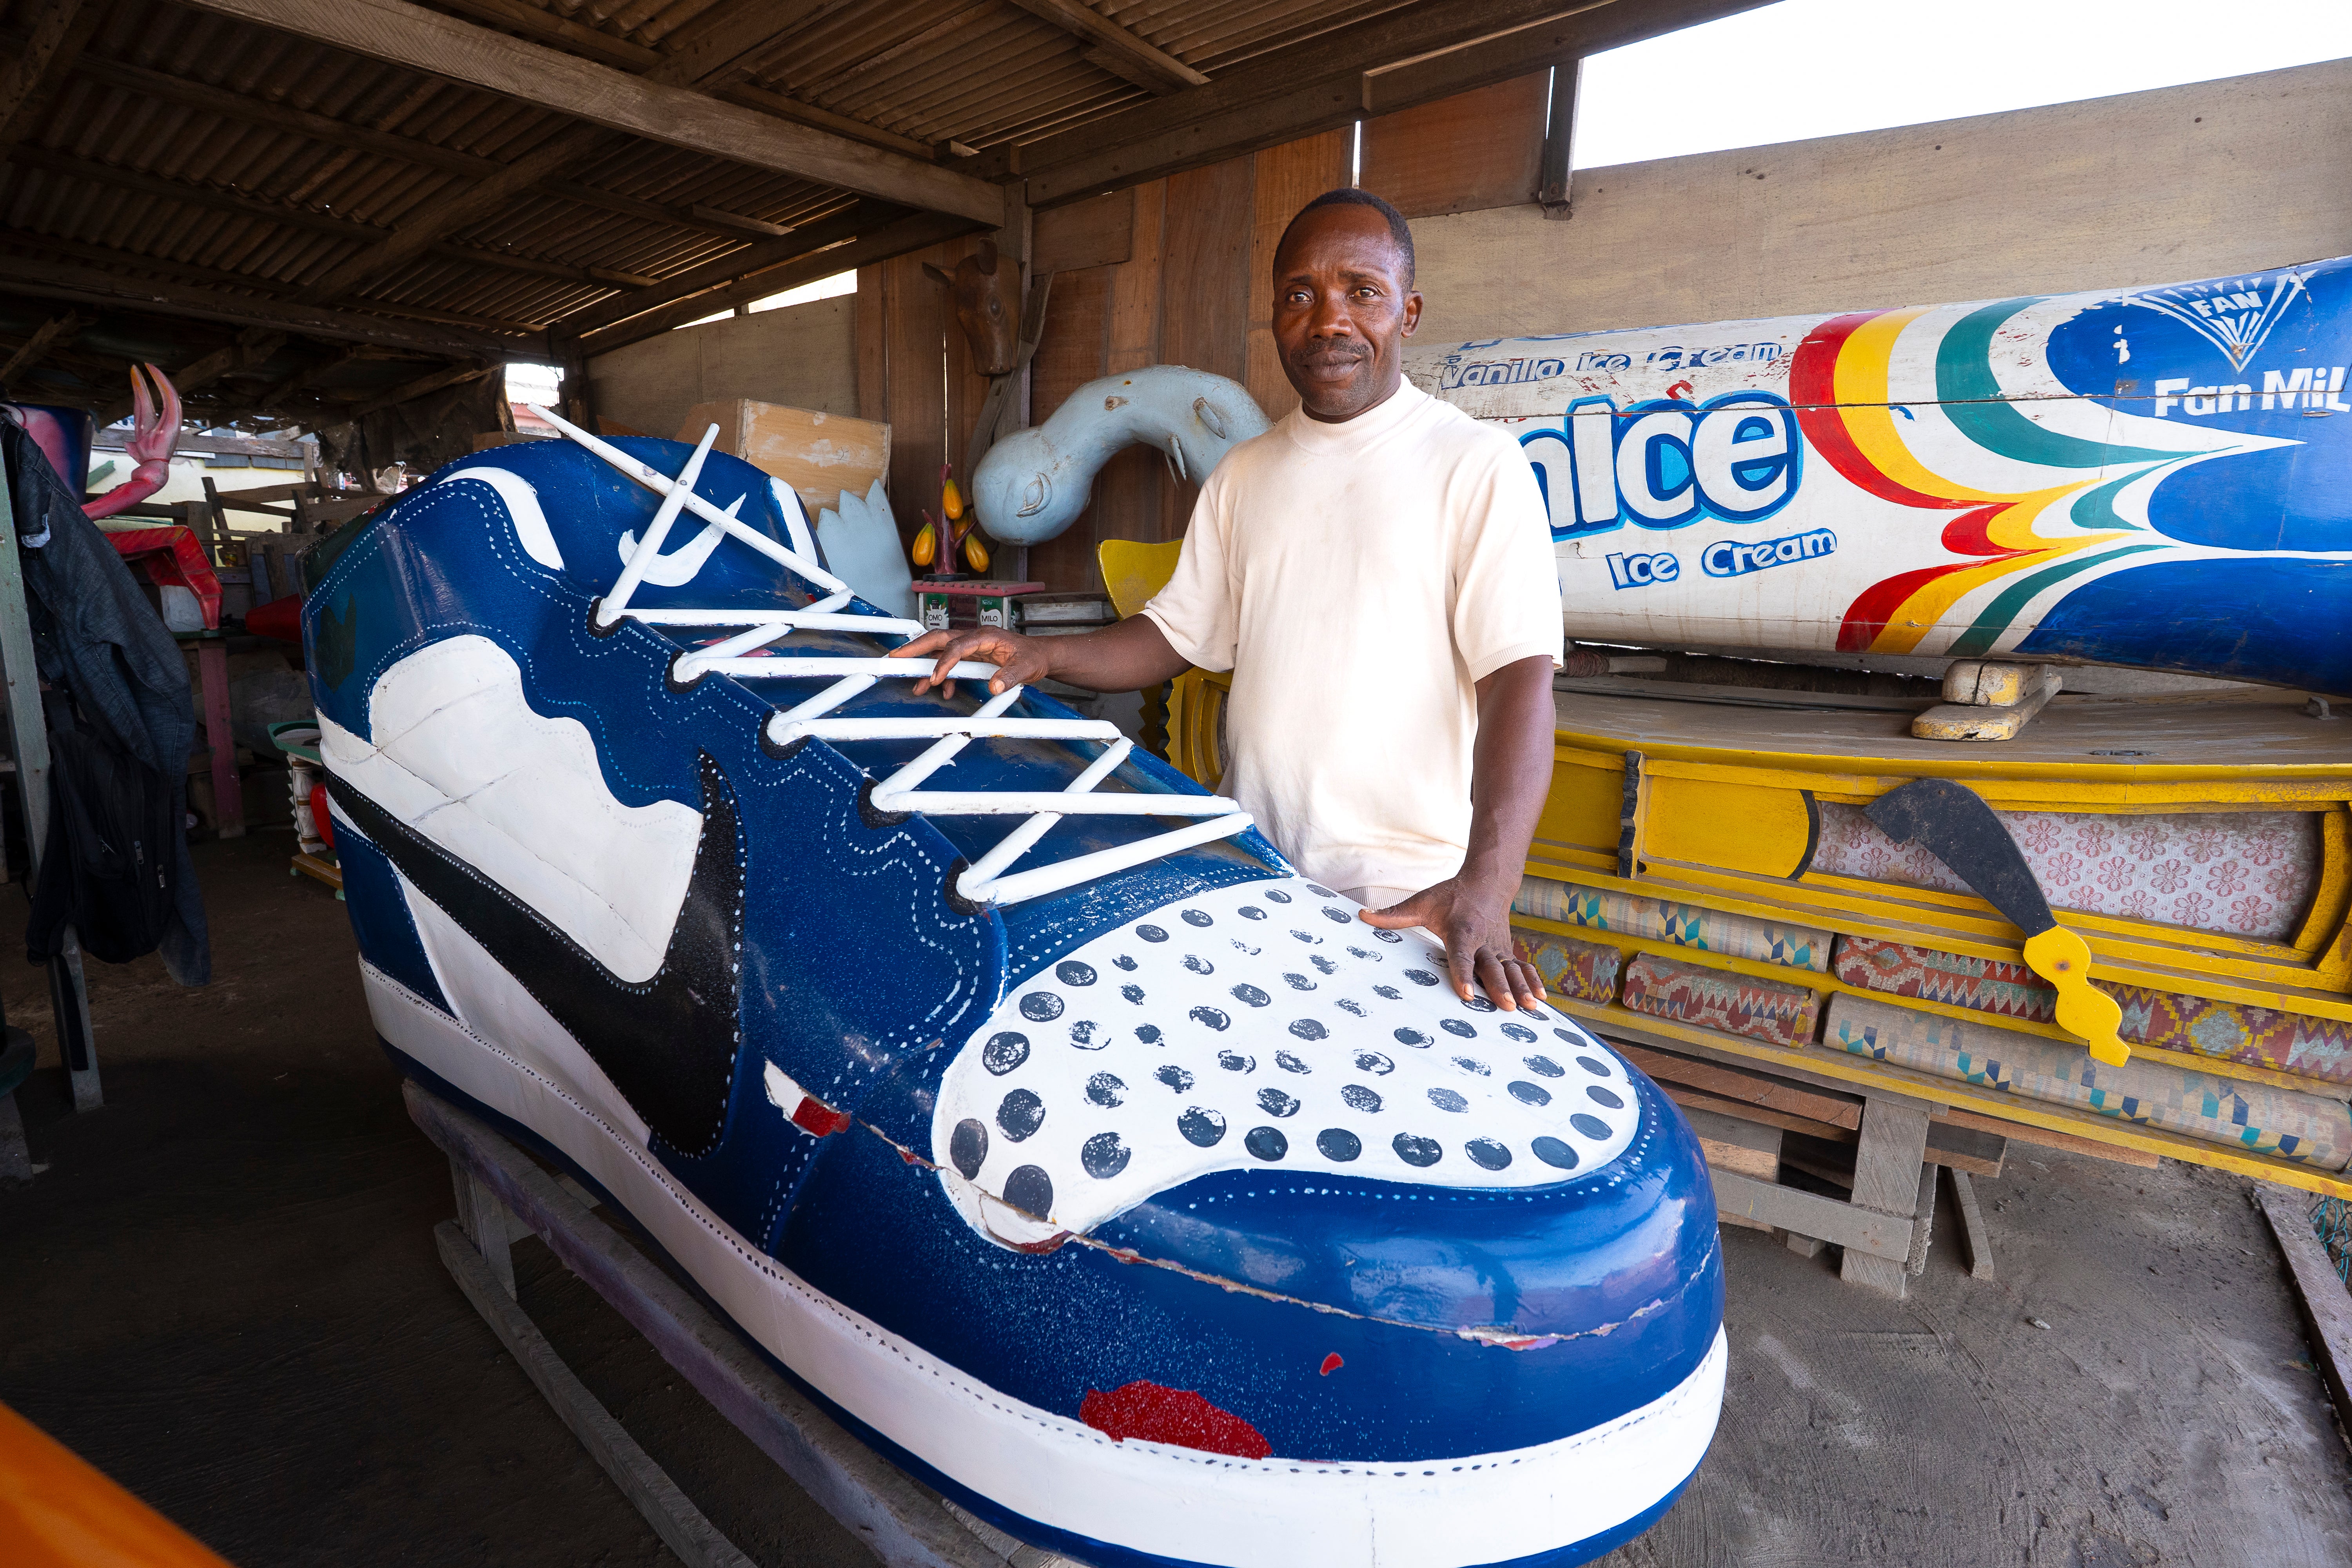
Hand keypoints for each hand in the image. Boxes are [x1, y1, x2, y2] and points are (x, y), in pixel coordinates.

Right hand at [888, 627, 1054, 697]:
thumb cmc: (1033, 657)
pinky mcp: (971, 656)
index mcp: (985, 636)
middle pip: (939, 639)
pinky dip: (943, 677)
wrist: (1040, 656)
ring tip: (915, 685)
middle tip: (896, 657)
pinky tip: (944, 691)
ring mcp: (971, 647)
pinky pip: (951, 664)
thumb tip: (994, 686)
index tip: (934, 679)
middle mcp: (974, 638)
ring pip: (940, 651)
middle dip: (916, 648)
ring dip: (926, 667)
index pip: (957, 645)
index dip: (943, 662)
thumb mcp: (1026, 667)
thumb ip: (1010, 676)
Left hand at [1358, 878, 1544, 1011]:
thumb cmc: (1451, 896)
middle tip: (1506, 1006)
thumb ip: (1394, 914)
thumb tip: (1362, 916)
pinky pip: (1523, 967)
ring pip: (1511, 969)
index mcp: (1461, 931)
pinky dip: (1533, 981)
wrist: (1486, 882)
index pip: (1460, 955)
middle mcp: (1483, 941)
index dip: (1462, 974)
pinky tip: (1540, 999)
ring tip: (1528, 1008)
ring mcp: (1498, 947)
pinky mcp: (1507, 951)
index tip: (1465, 993)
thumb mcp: (1422, 902)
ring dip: (1521, 987)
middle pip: (1491, 966)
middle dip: (1499, 986)